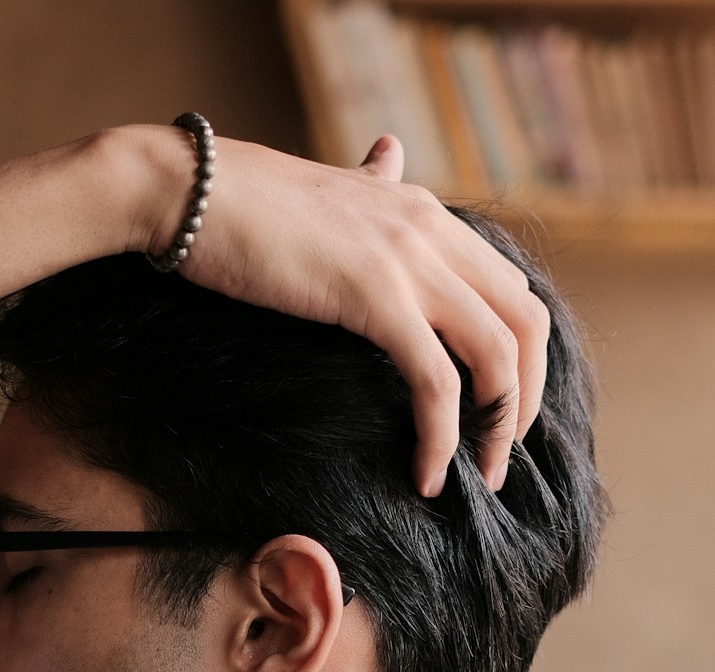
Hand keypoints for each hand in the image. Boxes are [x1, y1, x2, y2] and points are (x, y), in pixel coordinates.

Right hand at [166, 133, 549, 495]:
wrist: (186, 190)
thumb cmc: (239, 201)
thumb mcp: (327, 188)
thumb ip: (370, 181)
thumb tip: (389, 151)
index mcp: (425, 210)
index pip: (512, 287)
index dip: (522, 356)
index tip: (496, 410)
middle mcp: (431, 229)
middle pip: (528, 321)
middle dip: (524, 398)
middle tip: (499, 454)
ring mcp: (407, 260)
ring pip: (499, 354)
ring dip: (498, 427)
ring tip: (479, 477)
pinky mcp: (374, 296)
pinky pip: (436, 381)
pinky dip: (443, 437)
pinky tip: (427, 474)